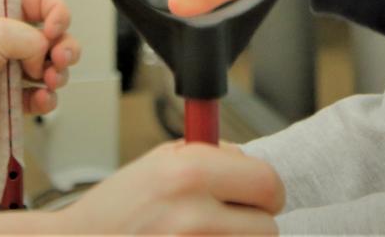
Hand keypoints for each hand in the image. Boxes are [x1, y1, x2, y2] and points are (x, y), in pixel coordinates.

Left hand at [0, 0, 77, 136]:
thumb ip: (32, 39)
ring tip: (49, 83)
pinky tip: (41, 100)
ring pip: (51, 70)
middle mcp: (10, 38)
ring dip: (58, 76)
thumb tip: (45, 57)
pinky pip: (39, 98)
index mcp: (4, 12)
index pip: (45, 3)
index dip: (57, 14)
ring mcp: (10, 69)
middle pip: (56, 39)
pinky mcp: (9, 97)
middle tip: (60, 60)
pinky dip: (46, 100)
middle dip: (65, 49)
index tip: (53, 30)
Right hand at [53, 141, 284, 233]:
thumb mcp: (157, 162)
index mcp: (189, 173)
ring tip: (204, 235)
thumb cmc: (115, 209)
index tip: (256, 194)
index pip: (269, 182)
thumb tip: (249, 160)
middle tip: (227, 218)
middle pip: (268, 226)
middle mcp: (194, 215)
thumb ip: (207, 155)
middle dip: (252, 222)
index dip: (266, 189)